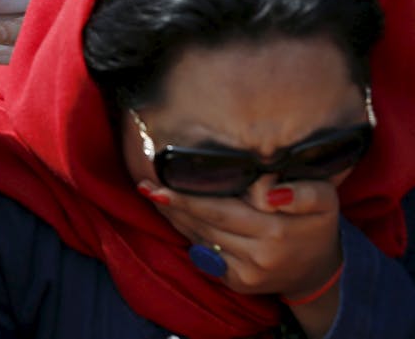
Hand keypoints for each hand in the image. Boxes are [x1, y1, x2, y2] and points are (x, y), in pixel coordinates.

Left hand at [139, 178, 342, 298]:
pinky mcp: (239, 283)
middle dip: (172, 205)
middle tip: (146, 187)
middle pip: (205, 224)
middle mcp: (259, 254)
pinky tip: (177, 217)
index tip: (159, 186)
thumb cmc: (316, 222)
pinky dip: (190, 235)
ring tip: (155, 197)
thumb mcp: (324, 198)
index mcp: (276, 229)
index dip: (187, 198)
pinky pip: (207, 254)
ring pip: (202, 239)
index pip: (220, 210)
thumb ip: (303, 192)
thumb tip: (269, 191)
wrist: (320, 270)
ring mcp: (247, 273)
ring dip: (176, 218)